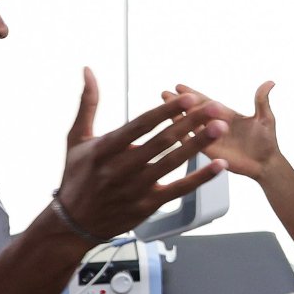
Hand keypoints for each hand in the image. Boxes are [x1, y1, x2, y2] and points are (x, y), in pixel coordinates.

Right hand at [57, 68, 228, 239]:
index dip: (166, 111)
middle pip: (162, 141)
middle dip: (191, 122)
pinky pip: (179, 190)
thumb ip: (88, 104)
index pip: (141, 125)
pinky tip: (218, 166)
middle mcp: (121, 168)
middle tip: (214, 108)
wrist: (73, 223)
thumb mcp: (76, 138)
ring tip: (219, 128)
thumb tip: (88, 70)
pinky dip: (200, 177)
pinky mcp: (147, 205)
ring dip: (199, 144)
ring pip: (173, 162)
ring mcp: (136, 188)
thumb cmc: (76, 176)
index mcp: (105, 149)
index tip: (188, 98)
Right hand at [163, 81, 279, 180]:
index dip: (193, 94)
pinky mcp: (210, 152)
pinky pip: (194, 143)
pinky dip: (182, 136)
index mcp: (227, 115)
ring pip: (191, 126)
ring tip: (163, 108)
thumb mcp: (265, 118)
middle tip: (164, 94)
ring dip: (177, 117)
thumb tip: (270, 82)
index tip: (179, 86)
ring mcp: (212, 139)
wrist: (266, 164)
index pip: (206, 102)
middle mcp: (216, 125)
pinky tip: (170, 130)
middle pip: (194, 112)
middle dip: (180, 103)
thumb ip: (261, 100)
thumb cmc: (267, 142)